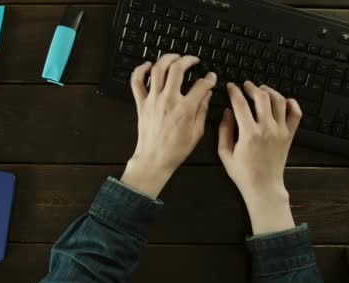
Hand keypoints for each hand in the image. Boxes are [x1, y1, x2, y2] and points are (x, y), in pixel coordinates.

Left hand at [120, 54, 216, 198]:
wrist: (154, 159)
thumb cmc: (175, 150)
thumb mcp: (197, 132)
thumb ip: (203, 110)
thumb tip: (207, 94)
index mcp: (184, 109)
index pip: (200, 85)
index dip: (209, 79)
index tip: (211, 77)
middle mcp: (168, 100)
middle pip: (177, 69)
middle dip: (188, 60)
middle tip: (193, 60)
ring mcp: (153, 100)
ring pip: (158, 70)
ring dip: (167, 59)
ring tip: (175, 57)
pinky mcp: (141, 103)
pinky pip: (137, 82)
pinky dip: (140, 70)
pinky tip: (148, 65)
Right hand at [218, 81, 302, 234]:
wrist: (263, 186)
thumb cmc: (243, 173)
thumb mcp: (225, 153)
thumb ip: (224, 130)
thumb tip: (226, 112)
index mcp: (249, 133)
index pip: (240, 104)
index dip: (234, 91)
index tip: (231, 87)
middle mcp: (267, 129)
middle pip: (261, 97)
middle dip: (252, 87)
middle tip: (246, 85)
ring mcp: (280, 131)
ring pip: (279, 101)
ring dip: (270, 91)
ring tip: (262, 90)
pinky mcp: (289, 135)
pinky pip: (296, 114)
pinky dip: (291, 103)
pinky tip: (284, 101)